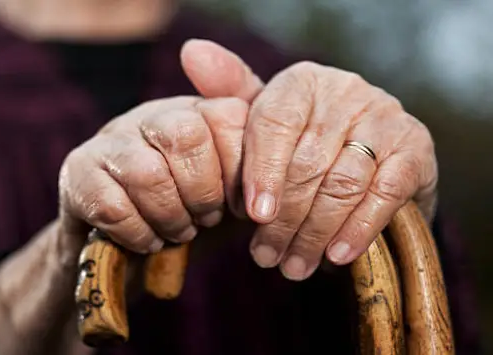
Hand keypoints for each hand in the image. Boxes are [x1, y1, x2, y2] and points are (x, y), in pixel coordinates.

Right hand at [0, 95, 251, 353]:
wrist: (129, 249)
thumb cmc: (190, 212)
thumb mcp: (235, 187)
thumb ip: (258, 159)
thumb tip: (259, 133)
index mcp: (194, 110)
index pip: (228, 116)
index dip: (241, 170)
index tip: (239, 205)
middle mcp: (151, 115)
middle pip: (185, 135)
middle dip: (203, 193)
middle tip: (204, 220)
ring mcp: (110, 140)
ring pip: (147, 173)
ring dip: (170, 217)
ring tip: (176, 232)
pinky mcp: (77, 172)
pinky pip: (112, 206)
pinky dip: (138, 234)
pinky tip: (146, 240)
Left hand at [240, 61, 437, 280]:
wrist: (366, 154)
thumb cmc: (301, 140)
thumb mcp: (264, 117)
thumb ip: (231, 93)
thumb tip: (192, 53)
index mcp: (302, 82)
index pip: (275, 123)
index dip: (262, 172)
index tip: (253, 215)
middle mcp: (346, 91)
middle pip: (307, 161)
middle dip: (284, 219)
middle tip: (266, 257)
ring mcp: (385, 117)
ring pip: (342, 182)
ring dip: (315, 232)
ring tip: (293, 265)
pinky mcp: (415, 148)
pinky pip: (384, 193)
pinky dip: (359, 228)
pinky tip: (336, 256)